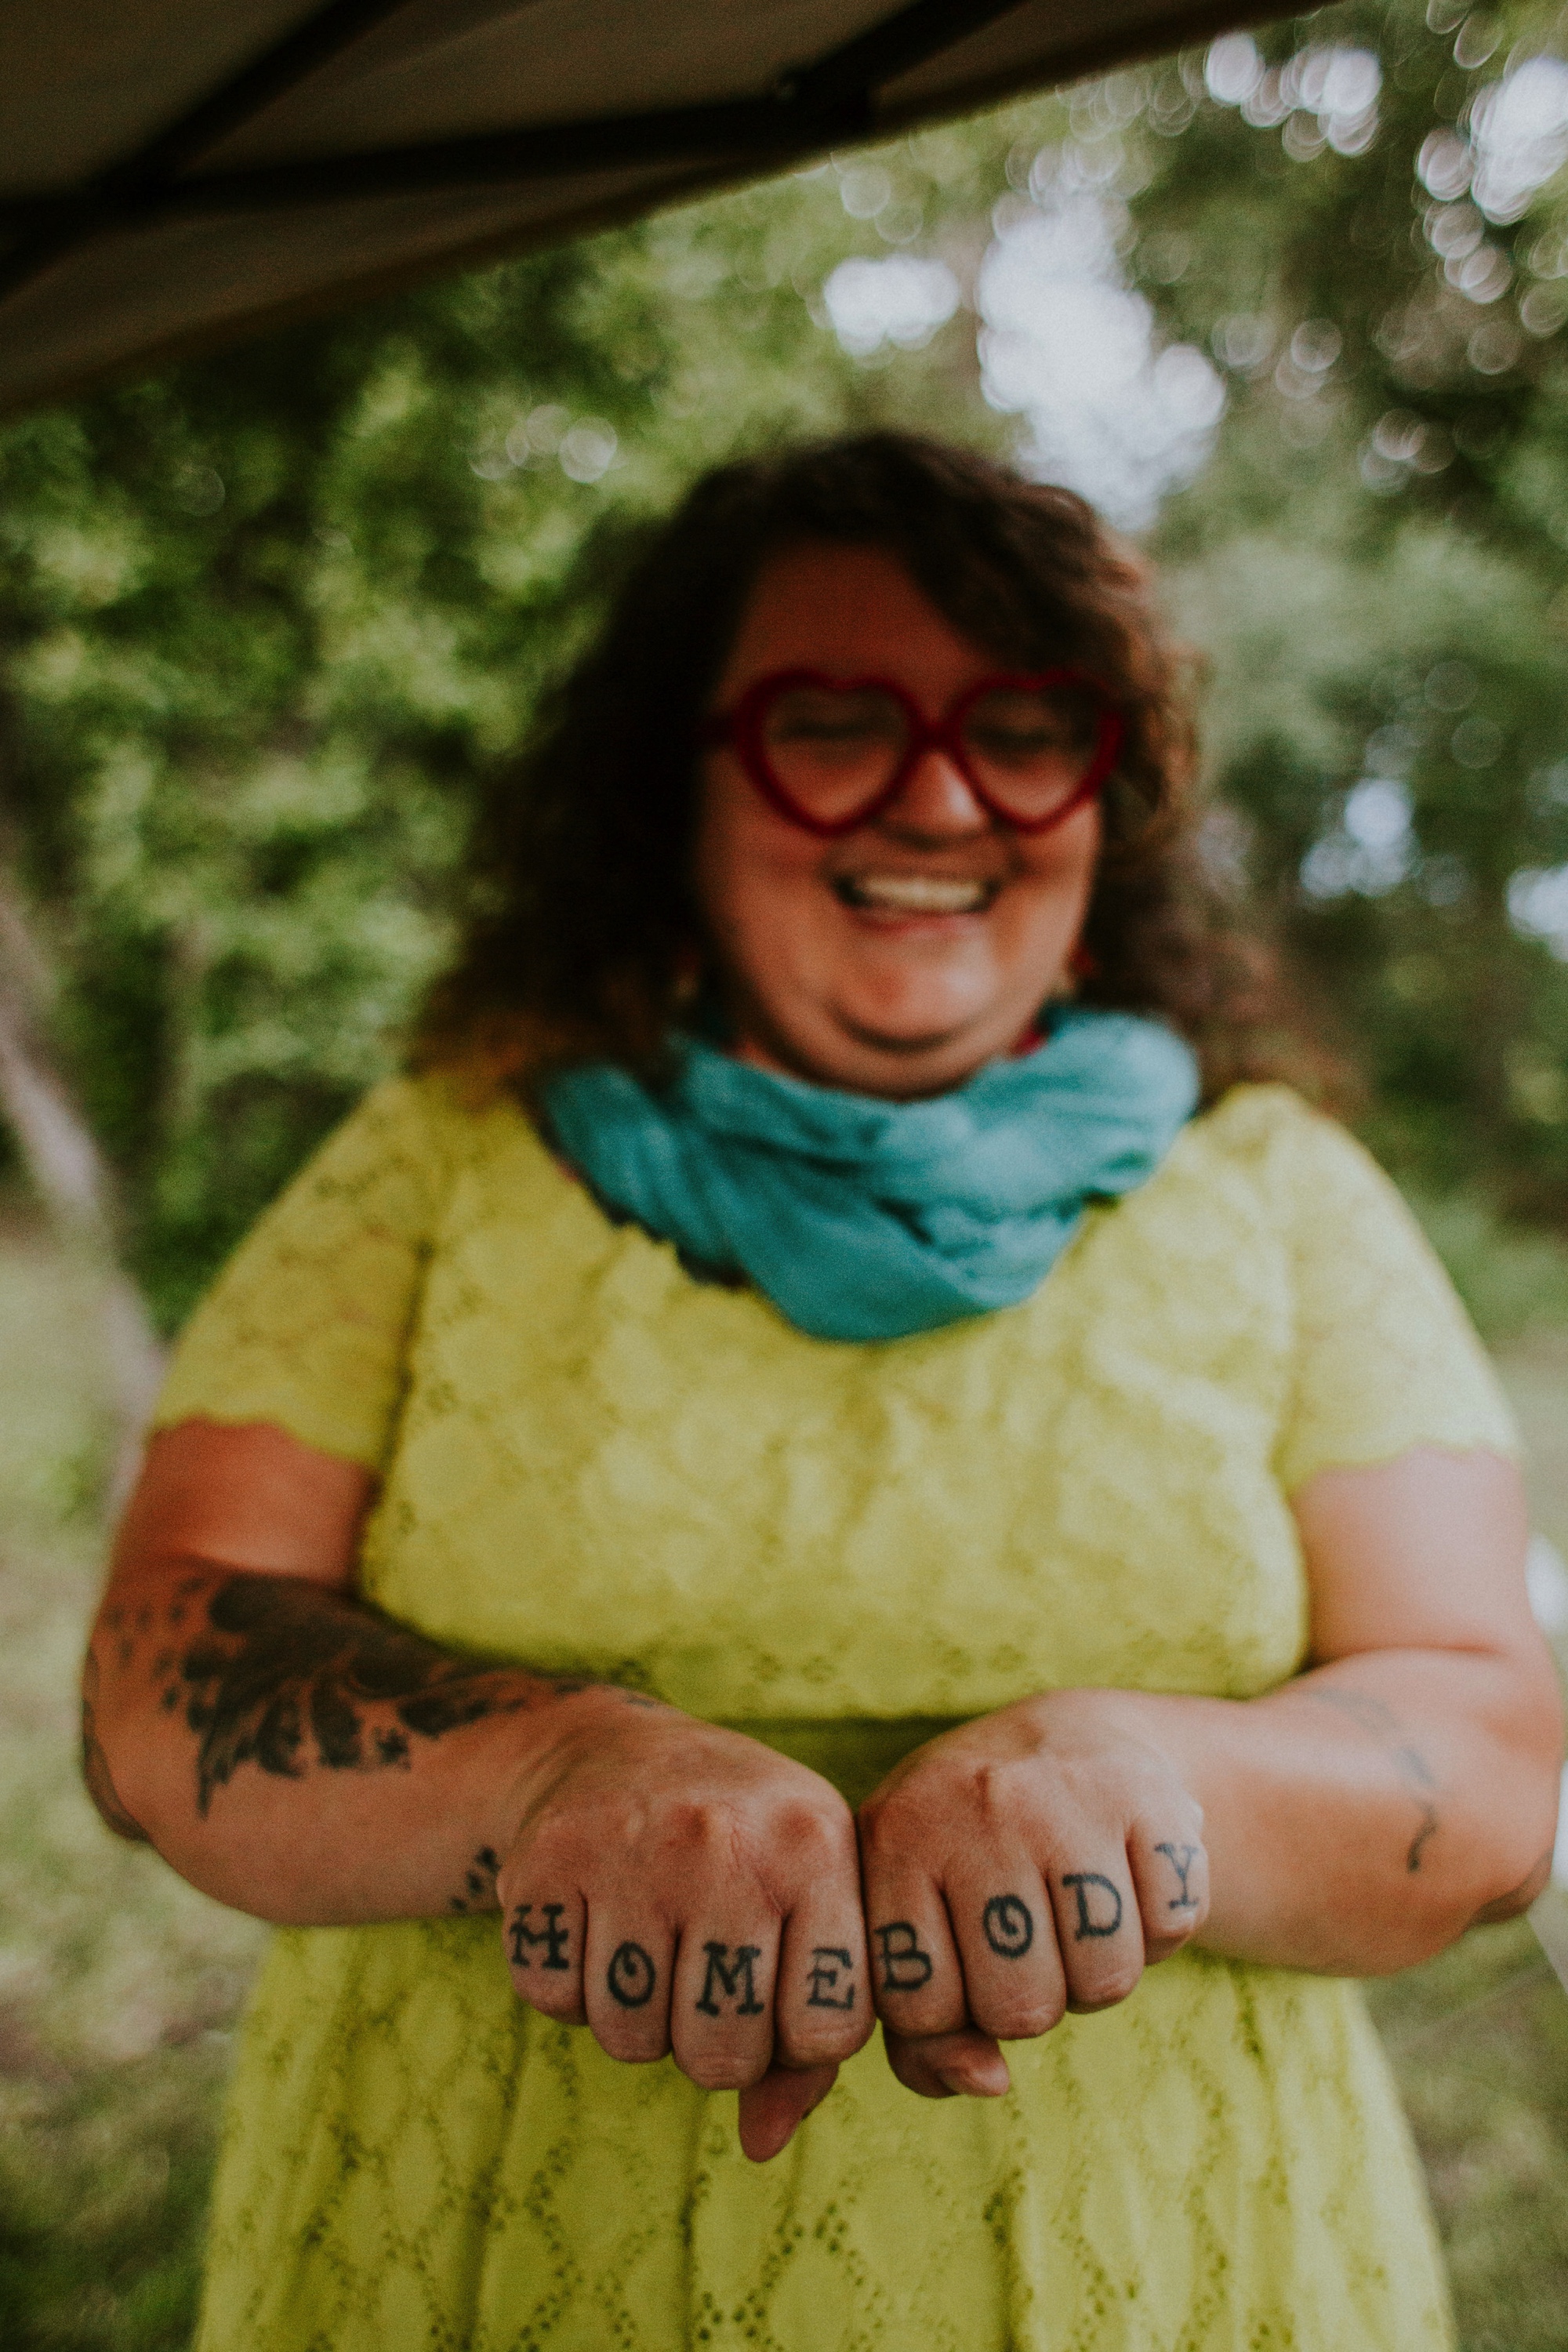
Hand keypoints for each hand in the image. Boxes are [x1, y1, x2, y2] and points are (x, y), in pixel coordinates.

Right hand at [494, 1690, 871, 2159]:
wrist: (613, 1749)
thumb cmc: (738, 1852)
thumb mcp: (805, 1905)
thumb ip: (810, 2041)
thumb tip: (763, 2147)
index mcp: (818, 1846)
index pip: (825, 2032)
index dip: (794, 2040)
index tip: (775, 1992)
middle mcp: (727, 1840)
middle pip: (721, 2054)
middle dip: (710, 2047)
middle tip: (699, 1980)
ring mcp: (634, 1844)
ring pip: (630, 2040)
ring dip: (634, 2021)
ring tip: (646, 1948)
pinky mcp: (548, 1856)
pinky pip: (553, 1999)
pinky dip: (565, 1988)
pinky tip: (590, 1926)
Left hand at [855, 1691, 1208, 2098]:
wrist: (1065, 1741)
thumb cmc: (971, 1863)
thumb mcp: (918, 1924)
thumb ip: (921, 2037)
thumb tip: (988, 2084)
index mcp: (894, 1835)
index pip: (920, 2009)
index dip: (953, 2015)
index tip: (963, 1965)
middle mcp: (972, 1803)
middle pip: (1020, 2007)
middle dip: (1033, 2000)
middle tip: (1031, 1938)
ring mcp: (1060, 1792)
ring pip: (1105, 1981)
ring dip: (1099, 1973)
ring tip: (1077, 1914)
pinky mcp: (1145, 1792)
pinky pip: (1173, 1929)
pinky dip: (1160, 1930)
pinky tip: (1129, 1881)